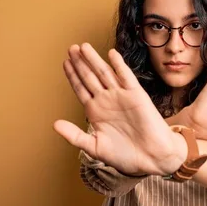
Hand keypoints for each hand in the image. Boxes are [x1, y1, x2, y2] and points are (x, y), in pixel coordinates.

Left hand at [53, 43, 185, 175]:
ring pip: (105, 73)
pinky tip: (111, 54)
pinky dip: (119, 65)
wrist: (151, 158)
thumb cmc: (125, 155)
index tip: (65, 62)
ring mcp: (121, 96)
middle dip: (80, 63)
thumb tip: (55, 125)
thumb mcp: (94, 147)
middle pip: (90, 77)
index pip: (81, 88)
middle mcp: (107, 100)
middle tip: (71, 48)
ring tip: (83, 47)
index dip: (72, 75)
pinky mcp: (136, 95)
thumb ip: (75, 135)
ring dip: (94, 60)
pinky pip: (126, 77)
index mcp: (96, 111)